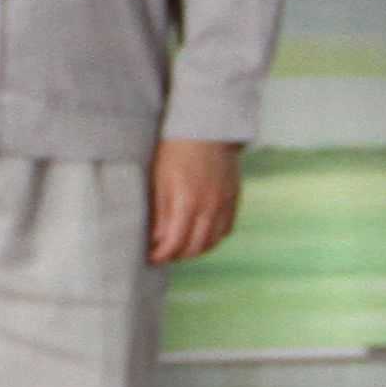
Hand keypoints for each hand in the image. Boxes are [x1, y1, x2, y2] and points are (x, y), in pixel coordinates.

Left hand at [148, 137, 243, 266]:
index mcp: (186, 202)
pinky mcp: (234, 199)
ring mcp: (224, 204)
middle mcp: (208, 207)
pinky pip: (226, 230)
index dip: (161, 256)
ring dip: (195, 250)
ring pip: (212, 243)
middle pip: (194, 248)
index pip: (174, 243)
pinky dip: (212, 239)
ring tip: (180, 247)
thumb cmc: (175, 151)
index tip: (151, 258)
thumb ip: (159, 213)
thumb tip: (156, 240)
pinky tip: (200, 236)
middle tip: (163, 255)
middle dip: (176, 256)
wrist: (205, 128)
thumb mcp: (159, 180)